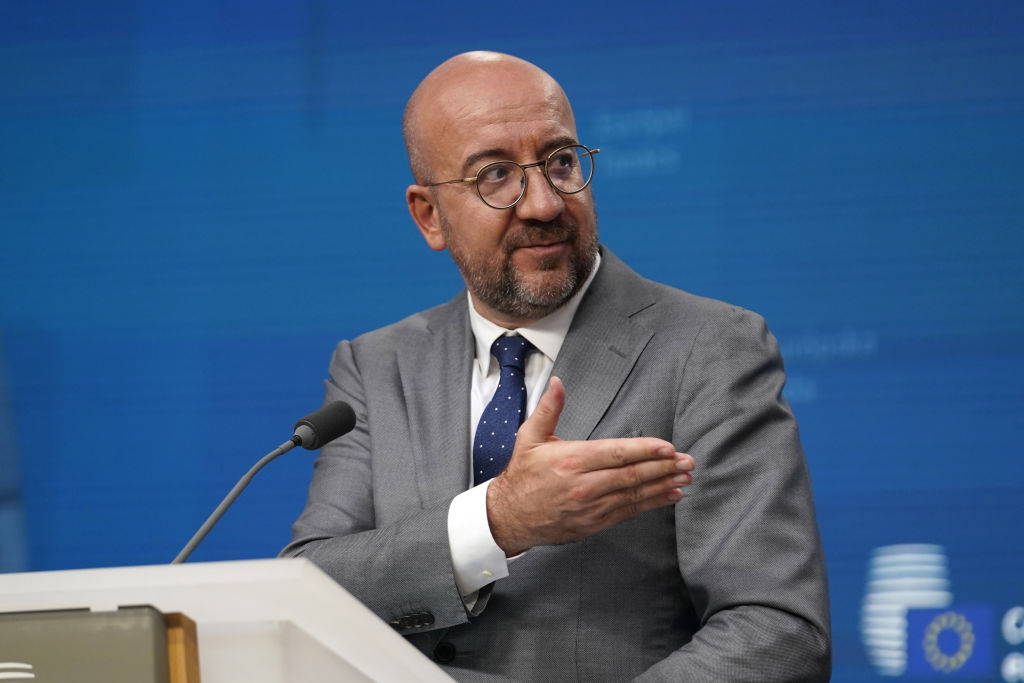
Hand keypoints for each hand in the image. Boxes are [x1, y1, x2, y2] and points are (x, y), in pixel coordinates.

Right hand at [486, 376, 693, 555]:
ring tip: (685, 477)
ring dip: (663, 485)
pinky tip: (669, 495)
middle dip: (663, 468)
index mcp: (570, 460)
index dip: (645, 451)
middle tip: (687, 462)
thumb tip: (558, 383)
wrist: (508, 516)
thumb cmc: (521, 475)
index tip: (668, 447)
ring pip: (633, 495)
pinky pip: (627, 512)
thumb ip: (548, 410)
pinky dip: (651, 504)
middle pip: (631, 475)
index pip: (615, 454)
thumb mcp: (529, 437)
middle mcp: (583, 485)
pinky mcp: (593, 523)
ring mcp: (590, 507)